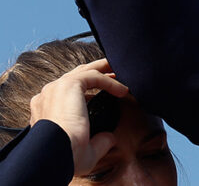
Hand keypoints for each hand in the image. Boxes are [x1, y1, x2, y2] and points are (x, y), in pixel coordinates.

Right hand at [29, 59, 129, 175]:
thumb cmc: (65, 157)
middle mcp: (47, 96)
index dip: (88, 91)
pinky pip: (94, 76)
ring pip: (84, 71)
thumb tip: (110, 138)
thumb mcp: (84, 151)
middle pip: (75, 76)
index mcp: (44, 110)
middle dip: (96, 72)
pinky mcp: (68, 85)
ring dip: (104, 71)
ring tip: (120, 72)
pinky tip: (123, 91)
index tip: (105, 95)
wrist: (54, 154)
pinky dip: (110, 82)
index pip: (66, 93)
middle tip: (115, 73)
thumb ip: (98, 142)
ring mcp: (56, 89)